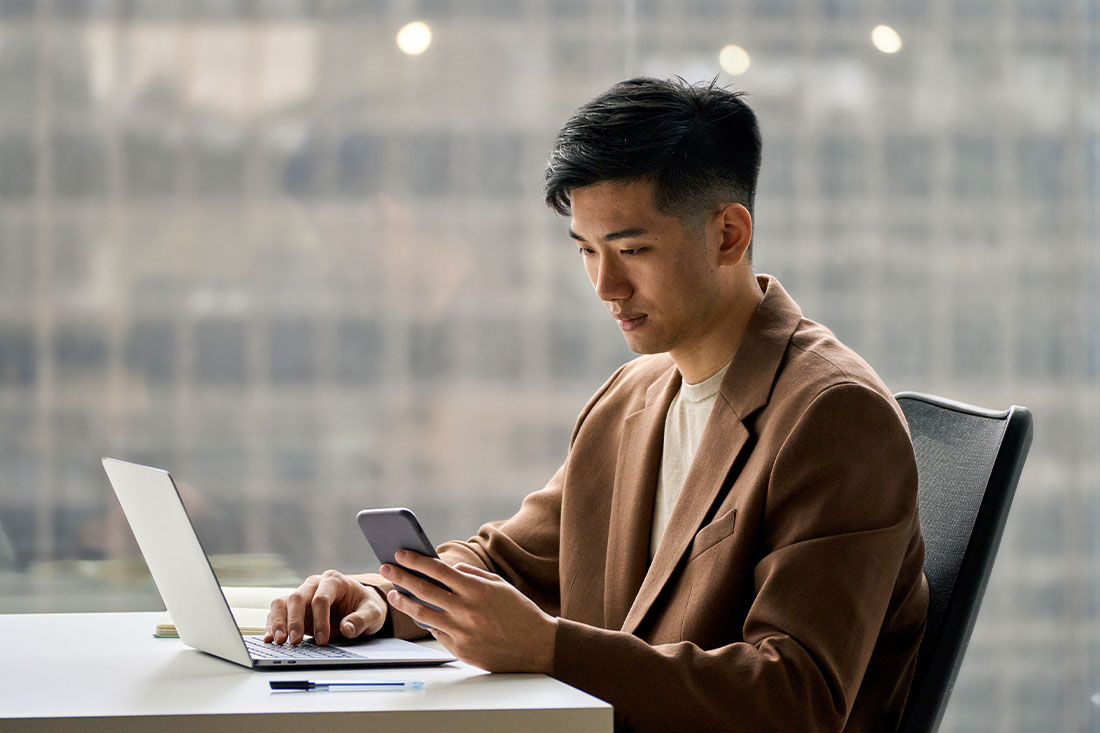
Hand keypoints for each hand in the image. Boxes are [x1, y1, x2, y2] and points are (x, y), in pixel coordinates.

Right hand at [265, 569, 387, 645]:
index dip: (320, 619)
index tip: (322, 640)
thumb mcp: (373, 613)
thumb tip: (346, 629)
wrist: (360, 606)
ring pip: (282, 603)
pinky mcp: (293, 609)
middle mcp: (314, 585)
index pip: (321, 598)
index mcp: (334, 581)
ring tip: (279, 641)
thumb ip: (362, 620)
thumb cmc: (365, 606)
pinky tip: (270, 638)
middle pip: (297, 597)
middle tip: (294, 641)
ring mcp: (302, 595)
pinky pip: (277, 613)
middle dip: (294, 620)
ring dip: (278, 621)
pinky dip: (272, 625)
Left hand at [380, 551, 557, 673]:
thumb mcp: (499, 586)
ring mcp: (463, 632)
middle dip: (402, 577)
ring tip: (394, 594)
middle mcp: (467, 610)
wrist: (538, 646)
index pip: (439, 570)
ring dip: (405, 602)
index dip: (417, 561)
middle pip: (425, 590)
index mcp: (477, 589)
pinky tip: (420, 615)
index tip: (401, 554)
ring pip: (424, 614)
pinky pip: (438, 633)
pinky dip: (428, 623)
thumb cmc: (520, 612)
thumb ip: (472, 575)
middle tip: (386, 568)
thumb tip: (448, 569)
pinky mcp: (461, 650)